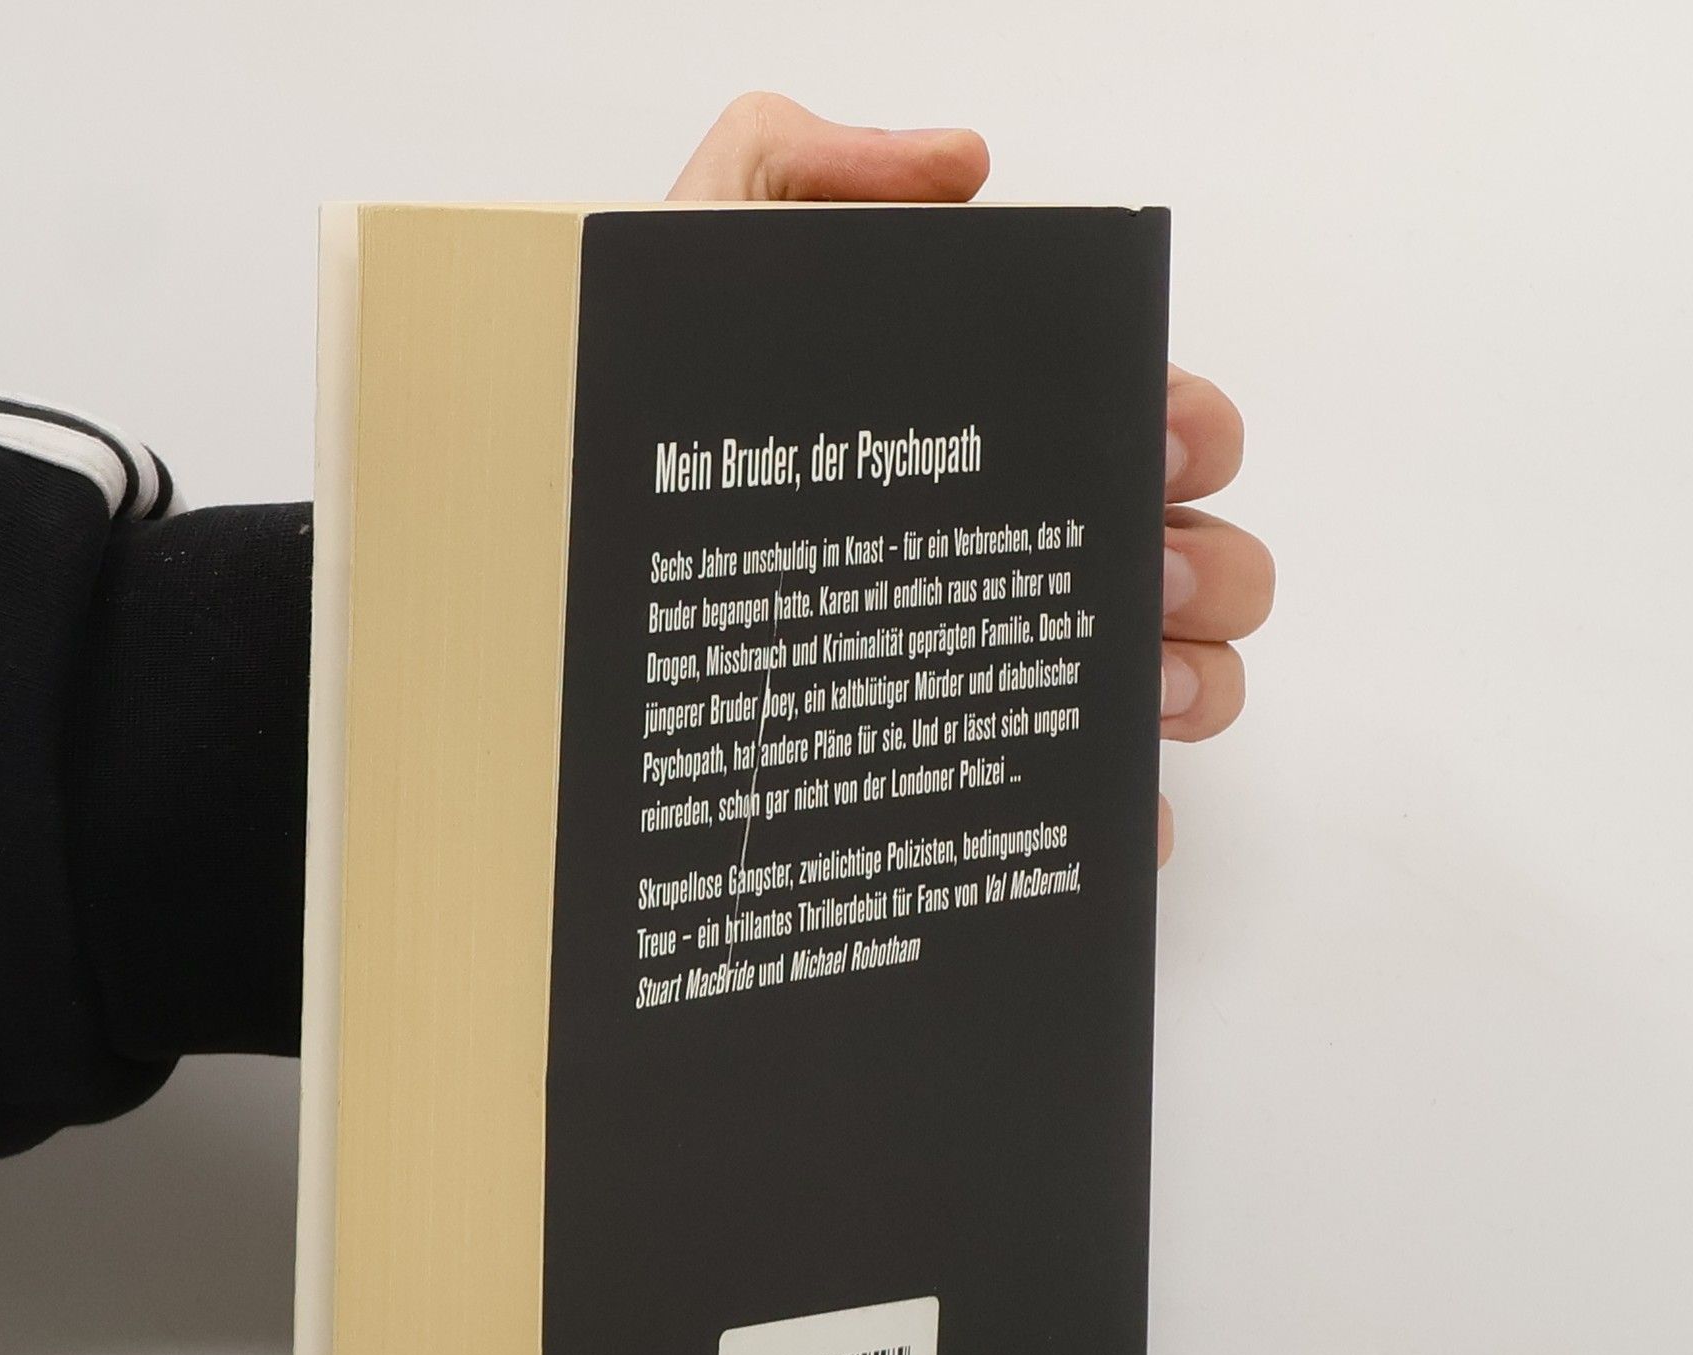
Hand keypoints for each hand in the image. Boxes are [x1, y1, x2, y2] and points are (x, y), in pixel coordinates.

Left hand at [670, 94, 1272, 864]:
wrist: (524, 599)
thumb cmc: (605, 439)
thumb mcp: (689, 267)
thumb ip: (802, 172)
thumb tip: (965, 168)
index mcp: (972, 443)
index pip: (1132, 427)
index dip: (1182, 430)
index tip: (1156, 446)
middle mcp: (989, 558)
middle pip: (1178, 562)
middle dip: (1202, 567)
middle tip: (1137, 576)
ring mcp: (974, 674)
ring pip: (1161, 682)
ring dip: (1191, 682)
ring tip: (1142, 688)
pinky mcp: (945, 783)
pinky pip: (1072, 811)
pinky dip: (1122, 815)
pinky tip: (1119, 815)